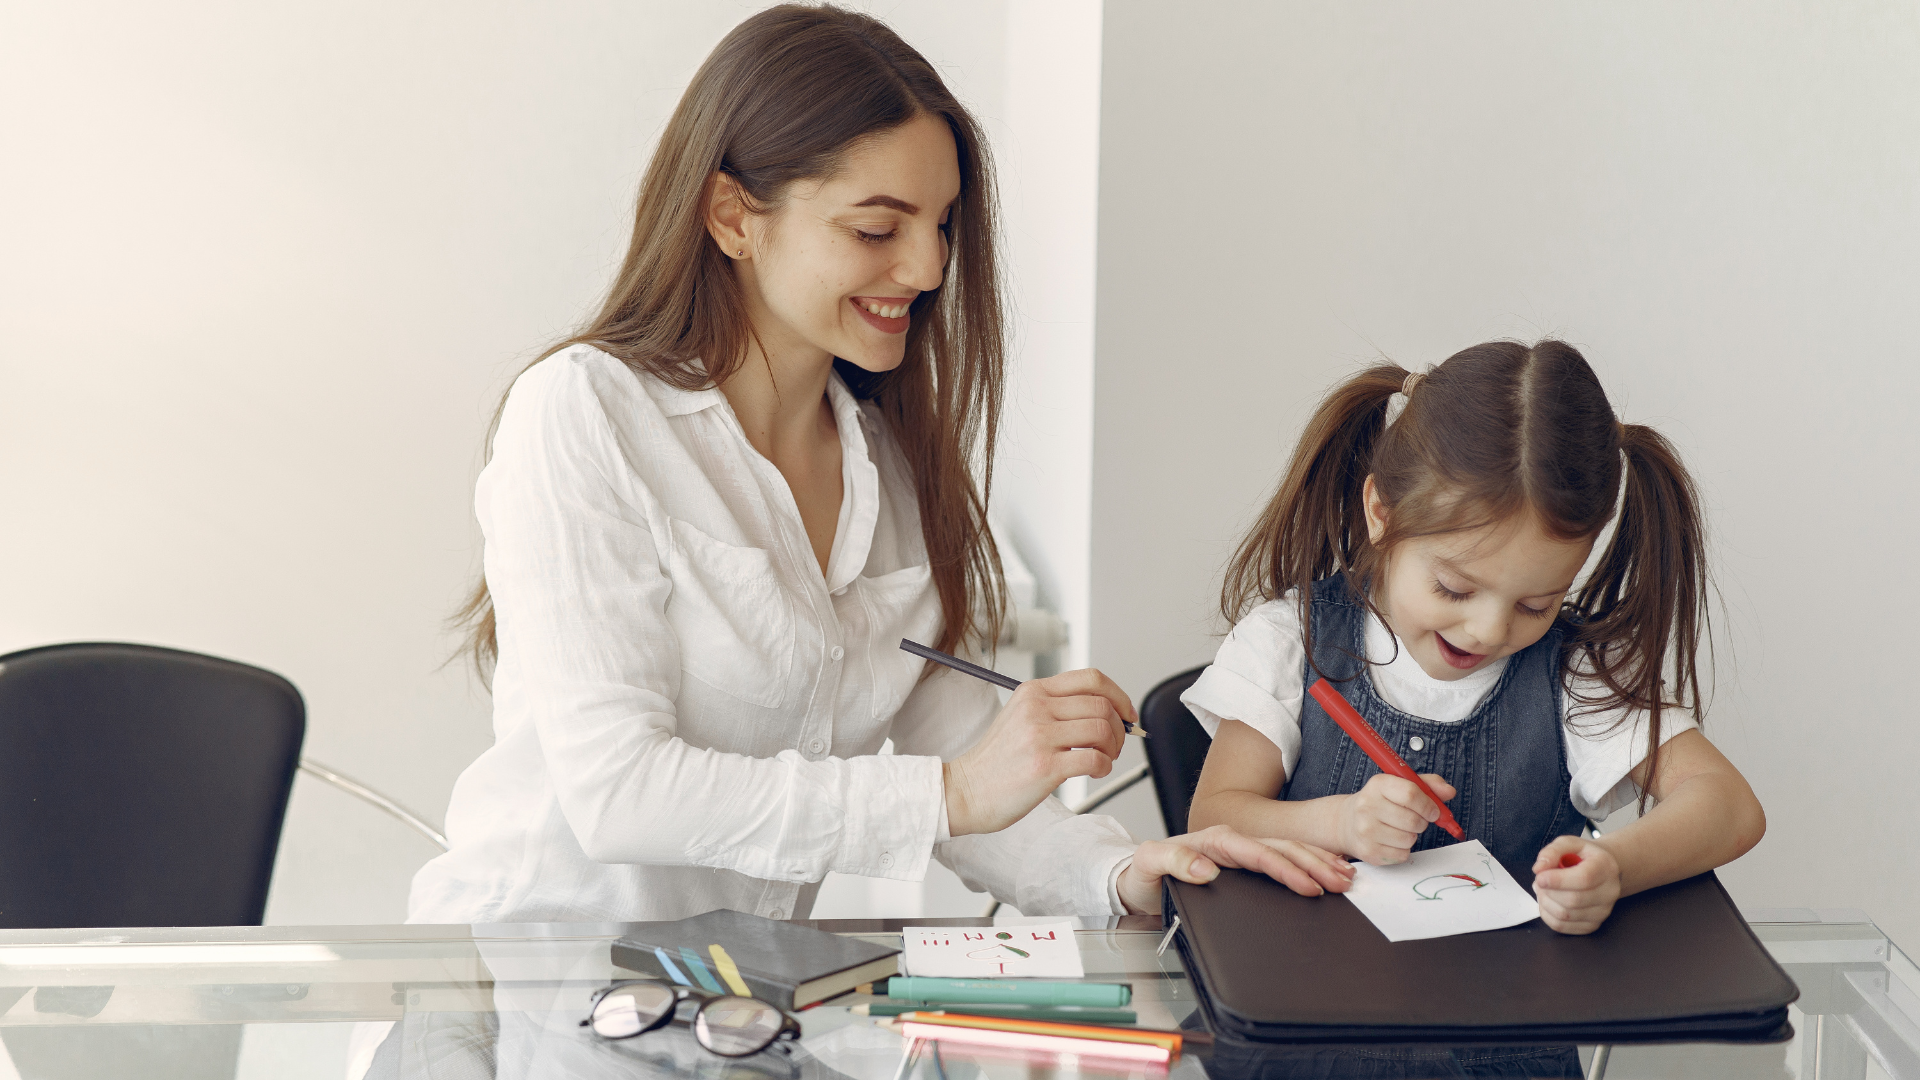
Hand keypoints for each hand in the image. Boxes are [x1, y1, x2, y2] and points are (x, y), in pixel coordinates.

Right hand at [943, 668, 1135, 835]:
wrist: (966, 791)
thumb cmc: (997, 761)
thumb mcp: (1022, 718)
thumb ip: (1057, 709)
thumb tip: (1109, 712)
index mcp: (1033, 692)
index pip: (1091, 678)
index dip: (1119, 695)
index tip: (1127, 713)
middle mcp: (1036, 708)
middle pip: (1103, 705)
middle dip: (1120, 728)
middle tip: (1114, 746)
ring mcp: (1039, 736)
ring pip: (1103, 730)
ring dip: (1113, 748)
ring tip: (1103, 759)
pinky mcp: (1045, 766)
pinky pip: (1095, 759)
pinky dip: (1104, 767)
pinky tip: (1094, 772)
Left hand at [1116, 825, 1353, 914]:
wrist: (1136, 883)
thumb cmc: (1141, 875)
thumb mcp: (1147, 863)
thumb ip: (1171, 859)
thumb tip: (1204, 868)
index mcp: (1212, 842)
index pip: (1256, 852)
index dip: (1284, 868)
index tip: (1307, 884)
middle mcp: (1230, 844)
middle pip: (1280, 849)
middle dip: (1314, 864)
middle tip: (1340, 882)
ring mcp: (1239, 854)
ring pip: (1287, 852)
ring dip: (1317, 863)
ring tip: (1344, 876)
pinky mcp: (1244, 865)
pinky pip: (1282, 860)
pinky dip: (1309, 865)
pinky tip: (1328, 872)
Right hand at [1334, 773, 1456, 864]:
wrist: (1348, 822)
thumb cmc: (1381, 802)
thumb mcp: (1401, 786)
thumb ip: (1428, 785)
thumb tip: (1449, 792)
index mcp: (1378, 784)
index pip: (1410, 794)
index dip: (1428, 805)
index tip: (1433, 811)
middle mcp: (1367, 806)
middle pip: (1413, 820)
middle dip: (1422, 823)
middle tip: (1415, 820)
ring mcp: (1365, 830)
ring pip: (1409, 839)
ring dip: (1412, 836)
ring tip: (1399, 829)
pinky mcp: (1368, 851)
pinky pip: (1402, 854)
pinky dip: (1403, 850)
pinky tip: (1391, 841)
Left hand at [1531, 836, 1621, 934]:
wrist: (1601, 870)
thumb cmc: (1582, 856)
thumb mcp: (1568, 843)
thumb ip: (1552, 851)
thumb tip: (1539, 868)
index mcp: (1605, 867)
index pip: (1584, 879)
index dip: (1557, 880)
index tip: (1539, 876)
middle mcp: (1609, 892)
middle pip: (1573, 900)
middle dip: (1548, 891)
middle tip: (1539, 881)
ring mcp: (1603, 911)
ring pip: (1566, 915)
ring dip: (1545, 902)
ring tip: (1543, 889)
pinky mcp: (1592, 925)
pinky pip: (1563, 927)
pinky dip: (1547, 915)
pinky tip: (1547, 902)